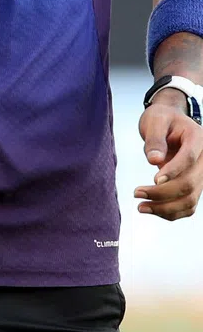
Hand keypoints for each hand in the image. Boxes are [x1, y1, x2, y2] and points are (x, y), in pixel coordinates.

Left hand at [136, 95, 202, 219]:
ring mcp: (201, 175)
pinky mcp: (194, 186)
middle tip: (136, 193)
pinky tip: (152, 209)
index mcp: (197, 139)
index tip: (154, 179)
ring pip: (190, 200)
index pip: (189, 159)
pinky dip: (171, 212)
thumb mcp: (155, 120)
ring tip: (141, 207)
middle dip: (163, 193)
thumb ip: (155, 139)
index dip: (174, 170)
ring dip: (166, 208)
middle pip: (189, 183)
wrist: (170, 122)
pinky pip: (188, 205)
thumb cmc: (162, 119)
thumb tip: (154, 160)